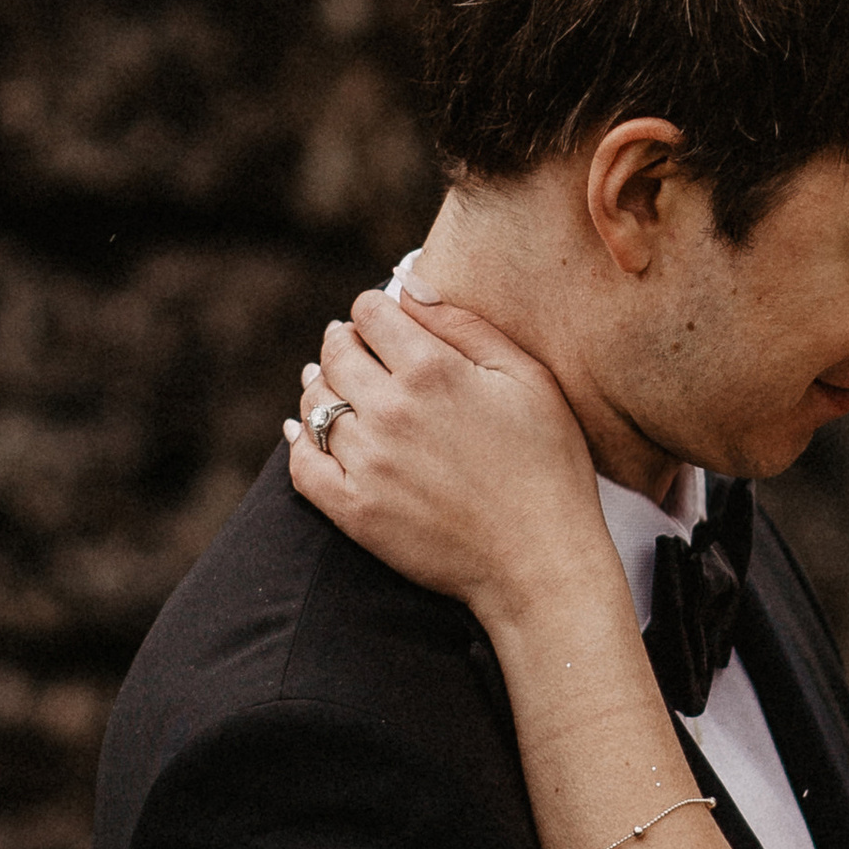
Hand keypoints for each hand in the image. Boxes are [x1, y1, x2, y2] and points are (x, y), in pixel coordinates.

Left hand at [286, 287, 610, 622]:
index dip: (374, 310)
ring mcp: (367, 462)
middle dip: (345, 344)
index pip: (369, 311)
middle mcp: (390, 410)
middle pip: (335, 352)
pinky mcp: (353, 510)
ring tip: (339, 391)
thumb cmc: (548, 465)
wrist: (539, 562)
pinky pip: (302, 463)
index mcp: (433, 370)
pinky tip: (308, 434)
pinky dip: (300, 441)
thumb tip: (409, 286)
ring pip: (315, 404)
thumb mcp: (528, 379)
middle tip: (358, 352)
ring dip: (323, 389)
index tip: (383, 323)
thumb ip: (466, 326)